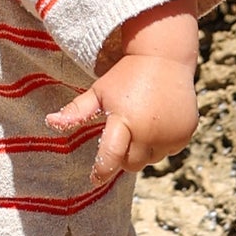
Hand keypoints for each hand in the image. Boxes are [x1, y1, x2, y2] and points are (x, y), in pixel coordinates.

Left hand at [45, 2, 200, 182]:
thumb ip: (77, 110)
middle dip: (123, 156)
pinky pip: (169, 150)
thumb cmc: (126, 75)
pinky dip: (162, 143)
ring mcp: (170, 133)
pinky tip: (158, 121)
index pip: (111, 156)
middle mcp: (149, 130)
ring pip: (151, 159)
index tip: (94, 178)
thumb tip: (50, 122)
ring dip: (143, 150)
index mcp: (124, 119)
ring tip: (141, 123)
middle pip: (131, 164)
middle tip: (122, 134)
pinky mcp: (185, 133)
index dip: (101, 170)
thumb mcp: (99, 91)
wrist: (165, 57)